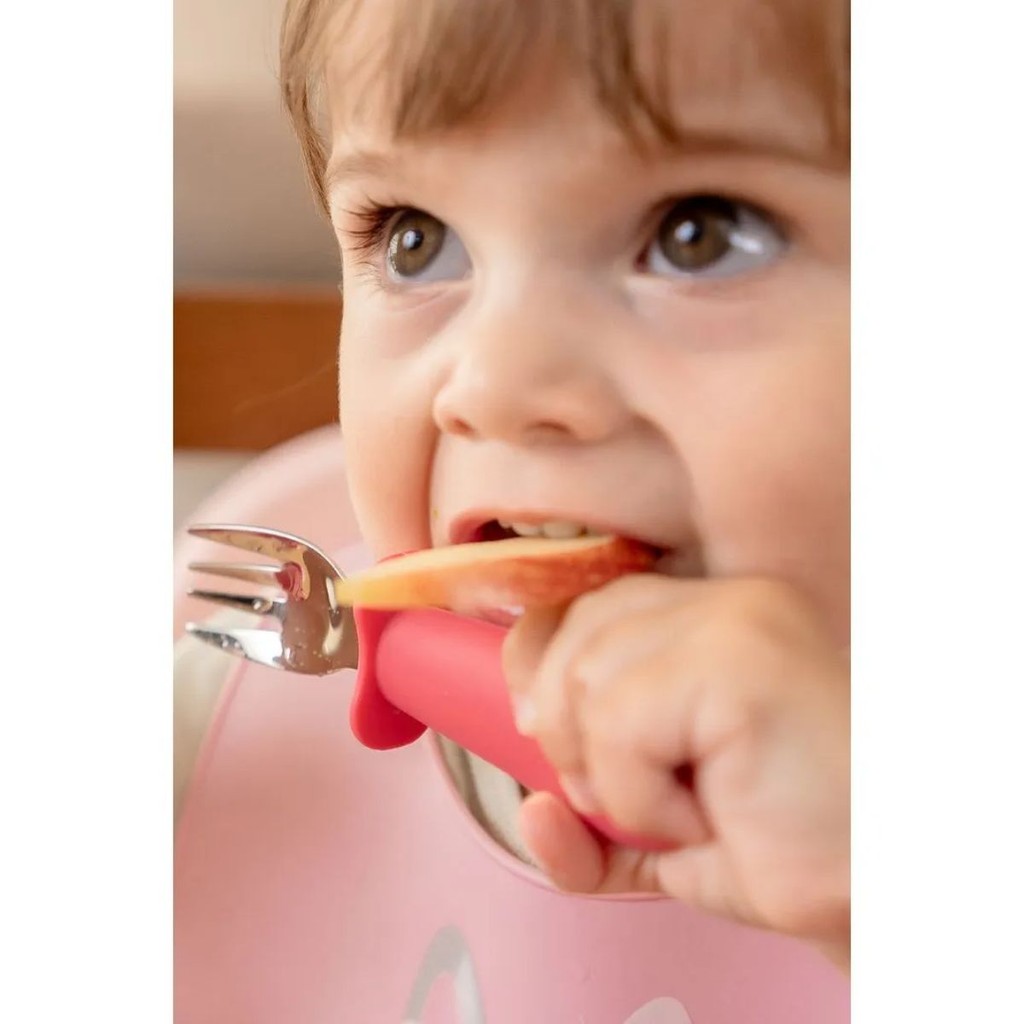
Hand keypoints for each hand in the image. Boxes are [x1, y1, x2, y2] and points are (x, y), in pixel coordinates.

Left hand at [502, 575, 849, 969]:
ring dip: (611, 775)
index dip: (542, 663)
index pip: (584, 602)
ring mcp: (732, 621)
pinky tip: (705, 815)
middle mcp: (723, 601)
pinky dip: (639, 795)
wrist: (886, 884)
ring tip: (682, 811)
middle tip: (625, 797)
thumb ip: (591, 822)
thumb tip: (531, 814)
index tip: (548, 732)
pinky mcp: (736, 660)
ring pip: (586, 677)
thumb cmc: (786, 846)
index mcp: (711, 617)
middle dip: (564, 727)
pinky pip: (620, 721)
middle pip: (573, 631)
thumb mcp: (663, 829)